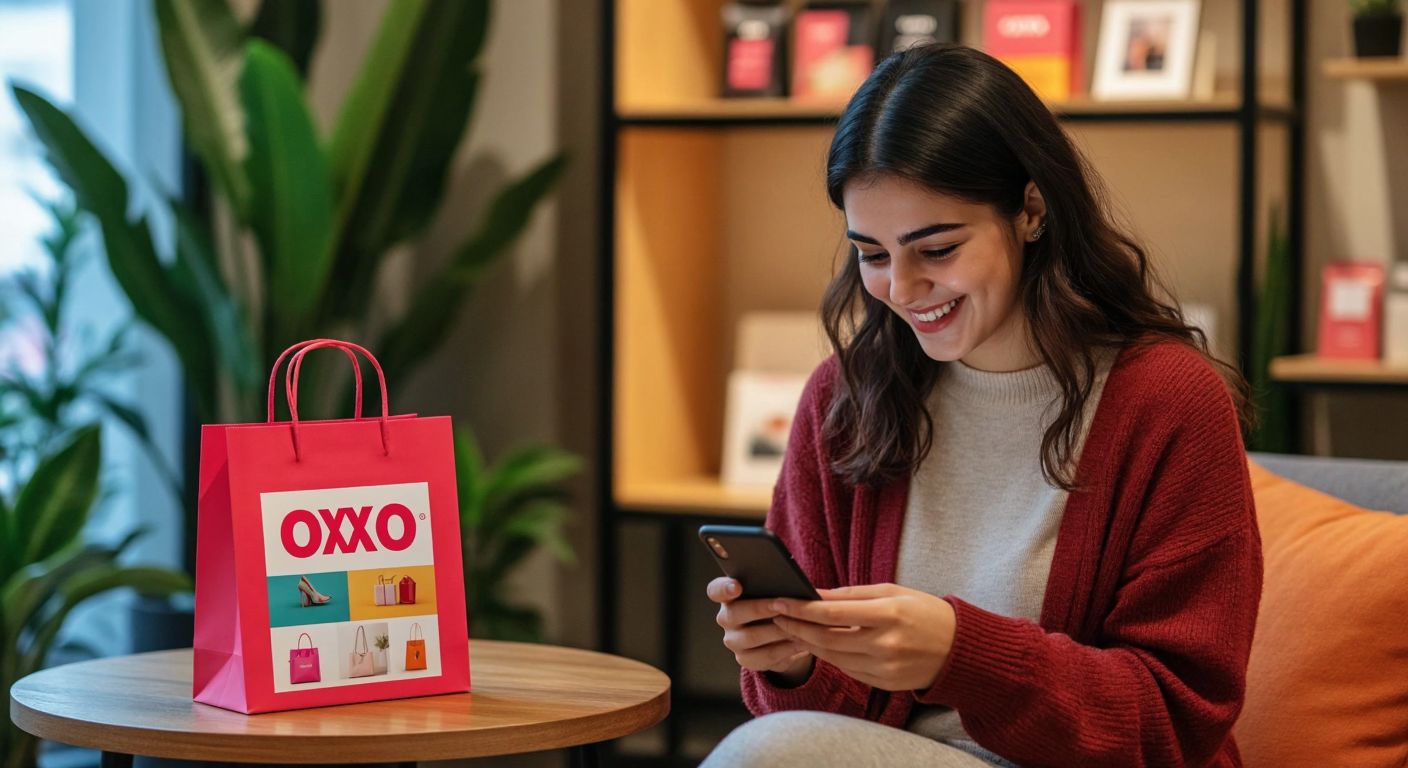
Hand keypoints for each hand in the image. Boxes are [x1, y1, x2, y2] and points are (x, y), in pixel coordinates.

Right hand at [707, 577, 813, 681]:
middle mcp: (726, 618)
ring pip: (751, 637)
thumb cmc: (777, 604)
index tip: (737, 586)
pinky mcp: (745, 659)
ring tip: (797, 625)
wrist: (782, 634)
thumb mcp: (773, 592)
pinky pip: (765, 656)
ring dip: (776, 631)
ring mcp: (733, 640)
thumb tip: (786, 583)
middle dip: (760, 609)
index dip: (724, 588)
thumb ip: (772, 585)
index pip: (716, 590)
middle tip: (780, 606)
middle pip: (734, 614)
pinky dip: (784, 649)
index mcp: (728, 595)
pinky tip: (800, 643)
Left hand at [771, 583, 955, 691]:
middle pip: (827, 638)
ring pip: (833, 657)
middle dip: (797, 627)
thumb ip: (852, 594)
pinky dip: (830, 657)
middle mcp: (886, 644)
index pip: (833, 613)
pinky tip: (817, 645)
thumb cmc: (925, 612)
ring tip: (792, 629)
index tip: (780, 601)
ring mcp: (885, 667)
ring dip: (808, 643)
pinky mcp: (885, 683)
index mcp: (889, 614)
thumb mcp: (892, 592)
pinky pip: (848, 670)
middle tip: (777, 617)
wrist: (959, 649)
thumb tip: (815, 593)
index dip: (802, 608)